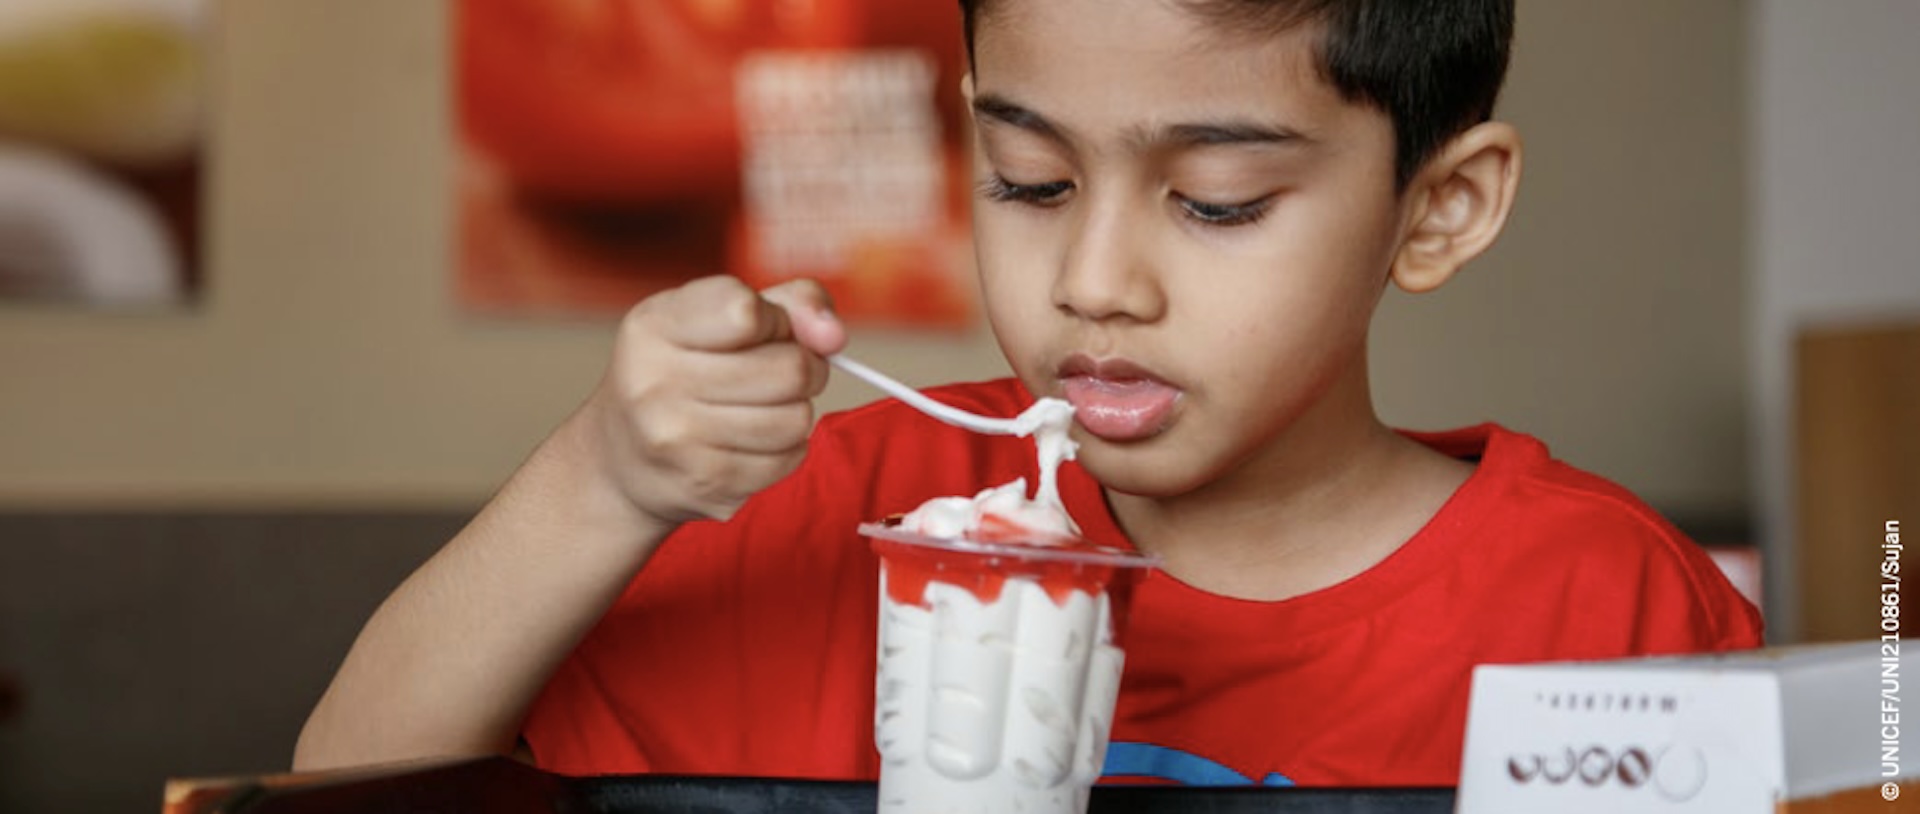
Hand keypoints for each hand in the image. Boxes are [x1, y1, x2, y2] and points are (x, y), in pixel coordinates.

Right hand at [582, 275, 846, 524]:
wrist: (620, 457)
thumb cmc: (682, 370)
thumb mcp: (716, 315)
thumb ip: (789, 303)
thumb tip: (834, 336)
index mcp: (655, 326)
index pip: (746, 311)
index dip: (775, 319)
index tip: (762, 328)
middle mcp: (655, 382)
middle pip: (790, 369)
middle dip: (803, 368)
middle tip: (778, 372)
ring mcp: (677, 440)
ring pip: (797, 419)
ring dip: (795, 411)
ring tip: (761, 407)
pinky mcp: (705, 484)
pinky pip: (790, 460)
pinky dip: (785, 449)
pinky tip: (751, 442)